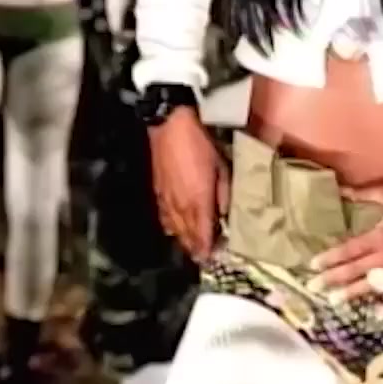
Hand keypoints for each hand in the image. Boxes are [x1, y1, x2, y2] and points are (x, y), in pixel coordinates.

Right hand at [149, 110, 227, 260]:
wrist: (170, 124)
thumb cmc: (200, 143)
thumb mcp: (221, 166)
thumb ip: (224, 194)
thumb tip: (225, 215)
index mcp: (198, 201)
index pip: (202, 235)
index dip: (207, 249)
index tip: (213, 259)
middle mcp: (180, 206)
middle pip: (187, 236)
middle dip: (195, 248)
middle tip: (204, 257)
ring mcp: (166, 200)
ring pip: (174, 229)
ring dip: (183, 240)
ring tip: (192, 247)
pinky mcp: (157, 191)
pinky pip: (164, 217)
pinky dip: (171, 226)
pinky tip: (174, 228)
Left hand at [309, 179, 382, 318]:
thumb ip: (365, 193)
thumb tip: (342, 190)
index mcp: (381, 236)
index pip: (349, 250)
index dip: (330, 257)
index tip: (313, 265)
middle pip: (356, 270)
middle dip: (333, 279)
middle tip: (313, 288)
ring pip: (376, 284)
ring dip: (355, 293)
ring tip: (335, 302)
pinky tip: (379, 314)